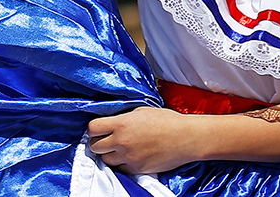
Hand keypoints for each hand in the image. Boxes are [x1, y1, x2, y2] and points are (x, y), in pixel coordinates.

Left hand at [86, 107, 200, 173]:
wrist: (186, 138)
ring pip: (105, 160)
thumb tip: (112, 123)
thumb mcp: (142, 111)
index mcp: (122, 124)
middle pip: (94, 146)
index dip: (93, 129)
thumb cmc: (167, 121)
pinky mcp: (137, 169)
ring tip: (120, 148)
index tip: (98, 129)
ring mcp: (129, 157)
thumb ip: (124, 118)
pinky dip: (122, 163)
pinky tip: (130, 156)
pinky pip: (120, 169)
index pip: (92, 128)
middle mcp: (122, 141)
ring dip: (109, 154)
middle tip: (106, 140)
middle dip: (98, 143)